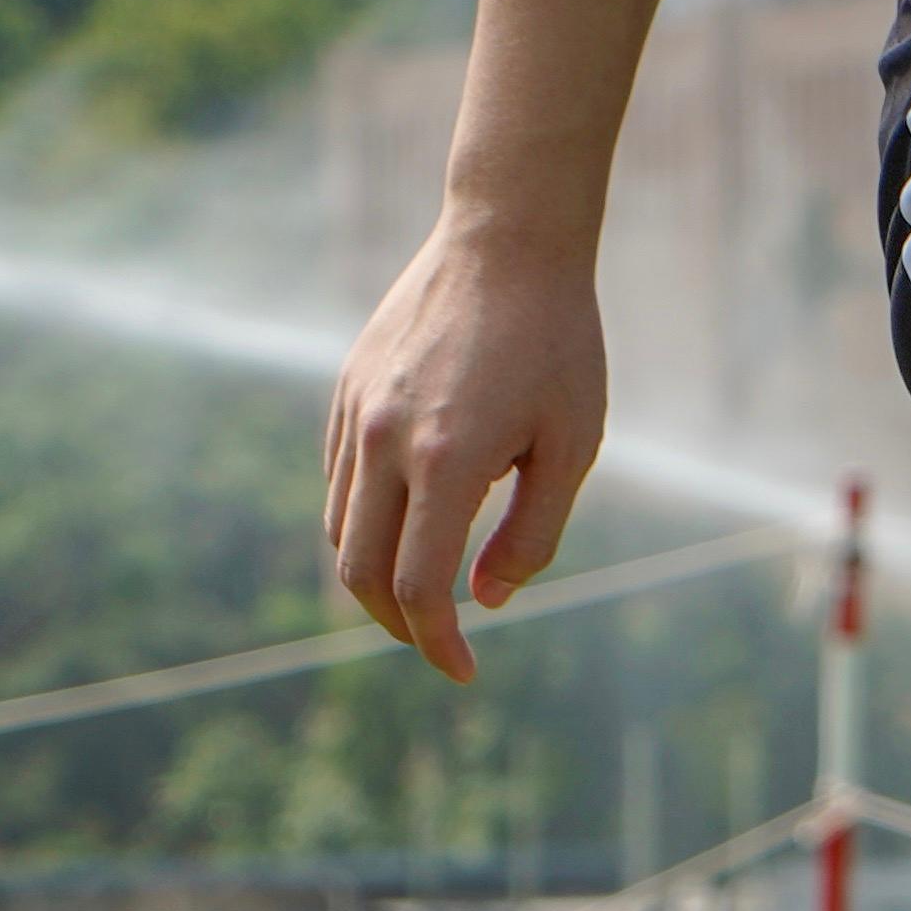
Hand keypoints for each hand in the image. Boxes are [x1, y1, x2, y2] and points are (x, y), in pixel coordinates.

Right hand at [323, 217, 611, 684]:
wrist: (507, 239)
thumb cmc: (558, 344)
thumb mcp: (571, 447)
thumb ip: (531, 535)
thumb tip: (486, 599)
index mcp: (446, 462)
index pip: (420, 588)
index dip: (439, 644)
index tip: (465, 671)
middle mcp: (385, 441)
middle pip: (361, 572)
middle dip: (396, 625)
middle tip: (438, 644)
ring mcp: (355, 412)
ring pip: (340, 528)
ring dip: (375, 577)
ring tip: (421, 596)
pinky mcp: (346, 389)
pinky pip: (339, 480)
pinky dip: (364, 523)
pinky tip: (406, 528)